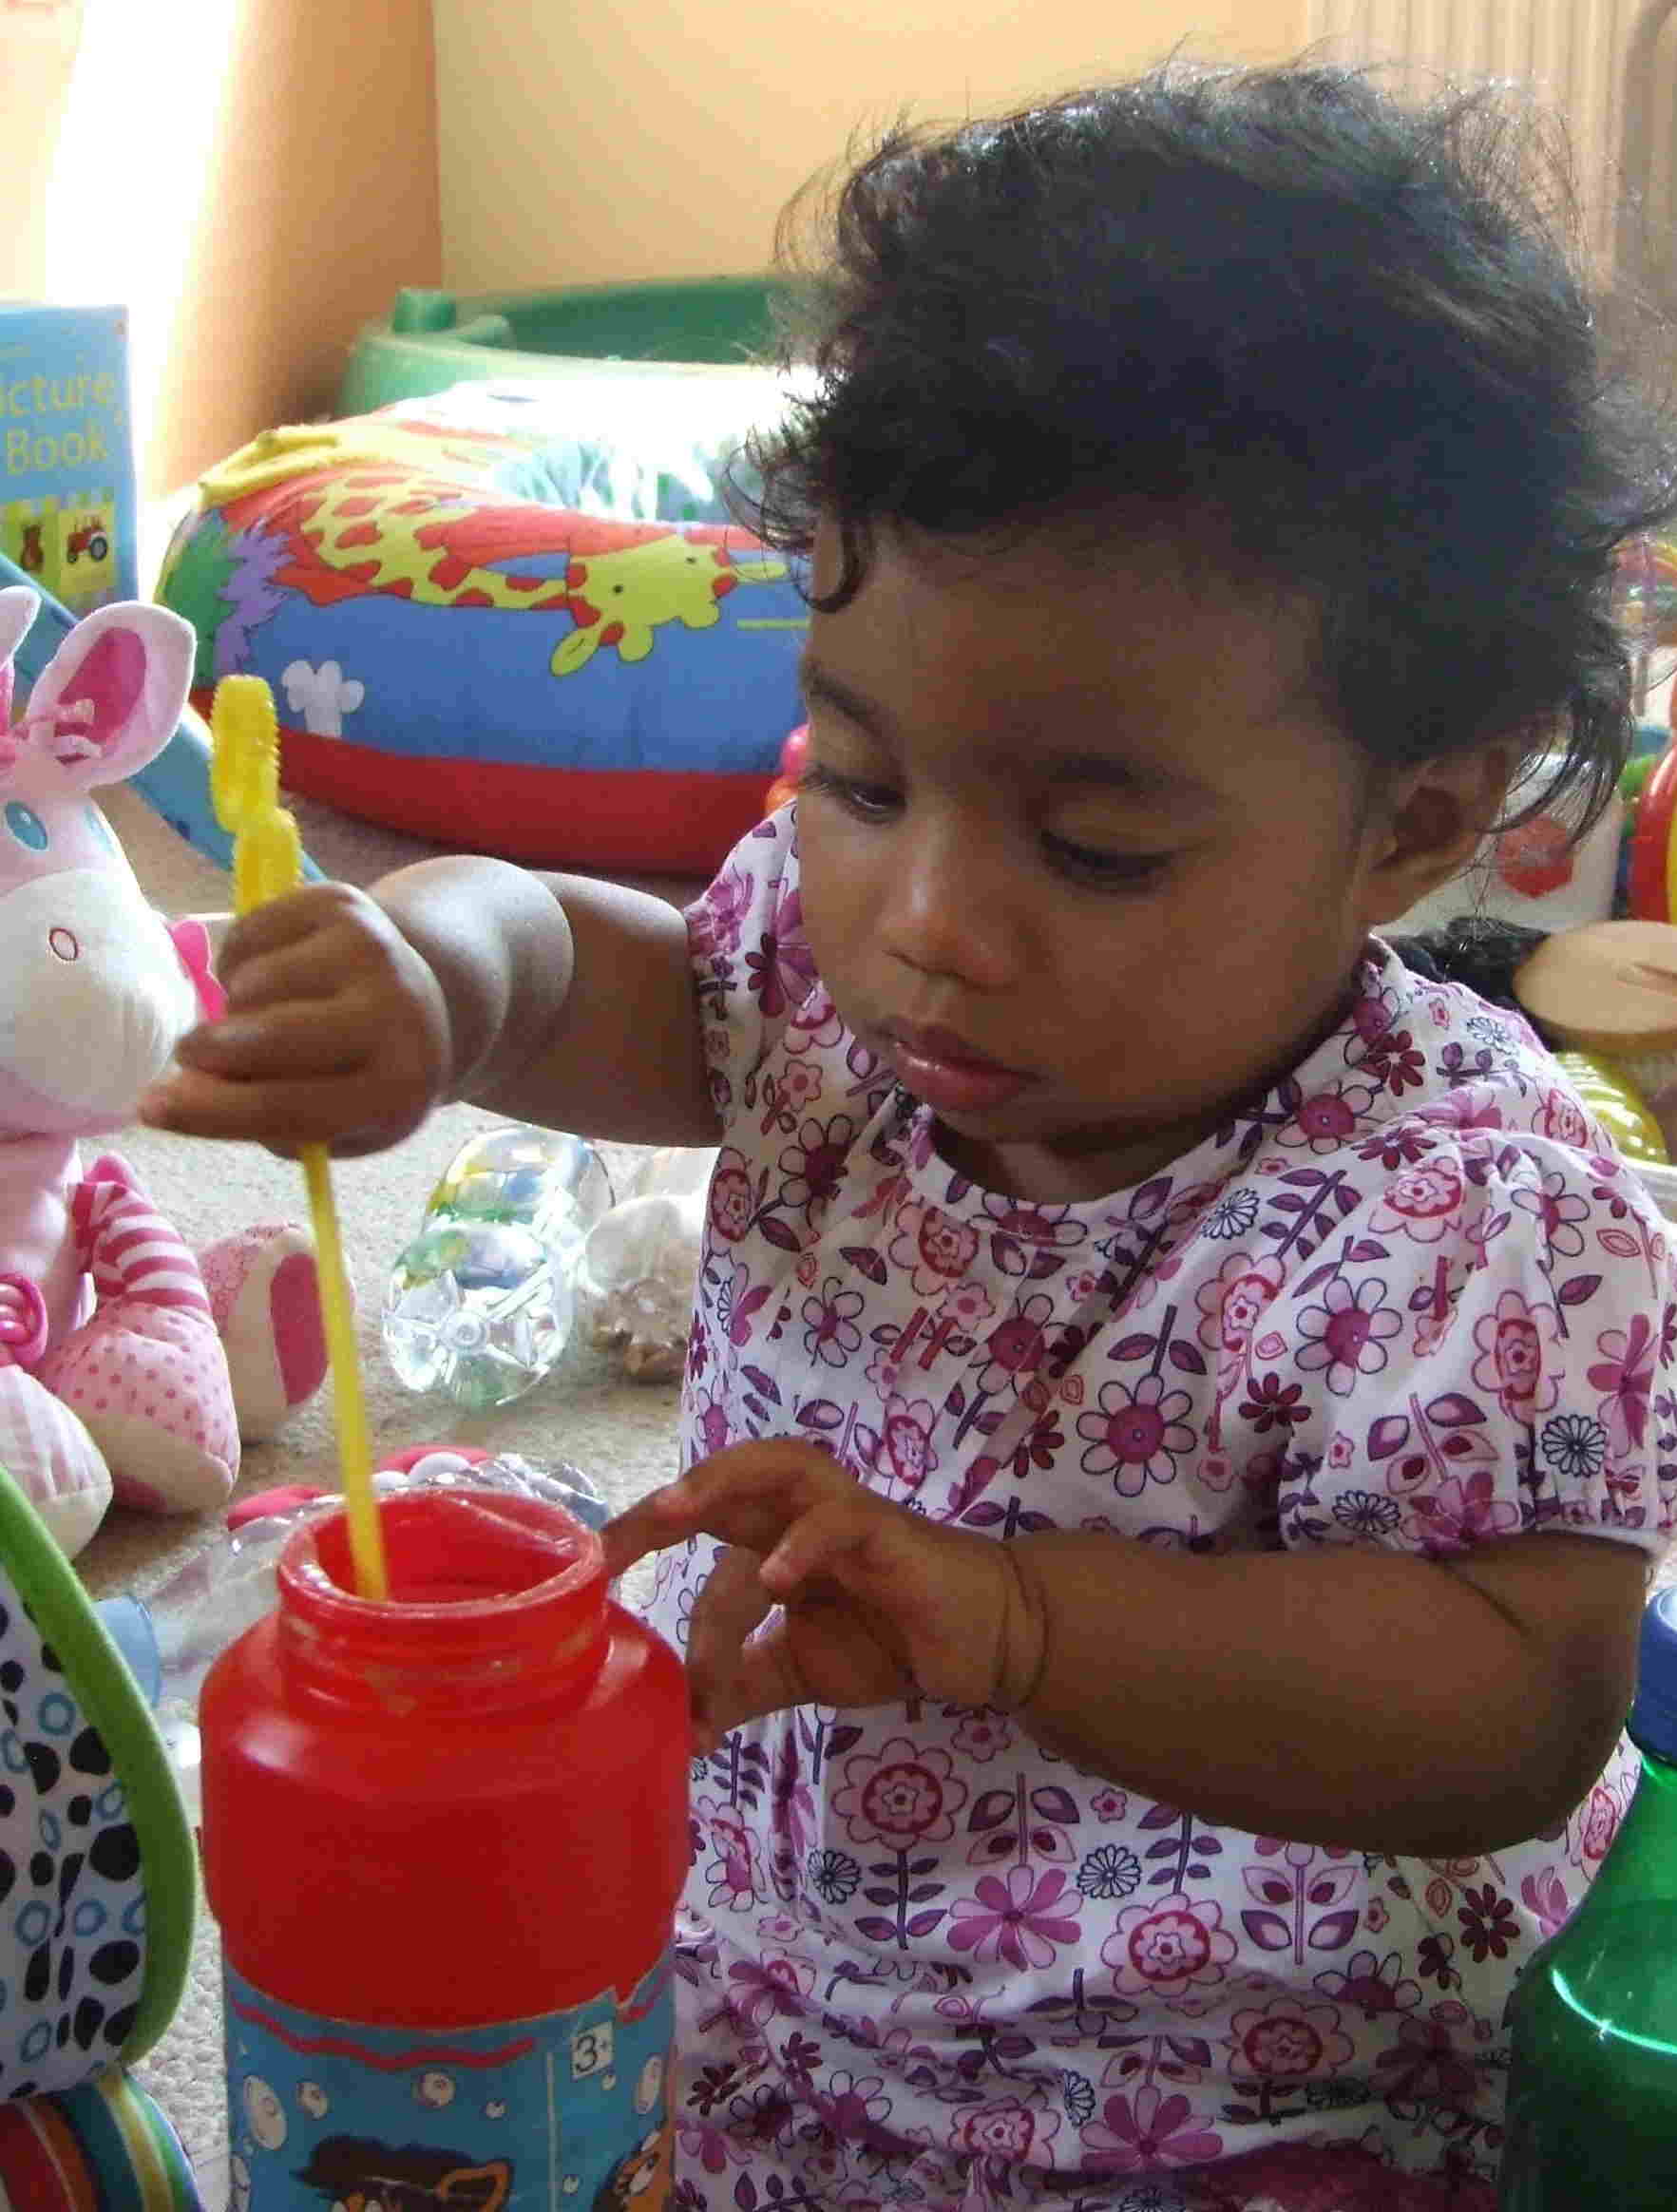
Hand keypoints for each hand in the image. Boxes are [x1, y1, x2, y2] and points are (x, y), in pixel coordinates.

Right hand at [138, 883, 451, 1156]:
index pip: (291, 1108)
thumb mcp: (334, 1120)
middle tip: (189, 1054)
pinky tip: (268, 977)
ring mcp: (371, 951)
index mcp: (398, 1087)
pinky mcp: (344, 904)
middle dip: (211, 1050)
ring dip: (234, 1005)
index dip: (212, 1113)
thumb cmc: (363, 1074)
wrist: (426, 995)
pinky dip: (238, 961)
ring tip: (256, 1017)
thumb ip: (262, 1116)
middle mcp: (395, 1014)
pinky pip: (251, 932)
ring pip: (257, 983)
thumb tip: (180, 1090)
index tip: (150, 1108)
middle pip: (273, 1038)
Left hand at [603, 1440, 1045, 1751]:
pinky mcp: (888, 1534)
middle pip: (721, 1480)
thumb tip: (680, 1732)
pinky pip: (841, 1519)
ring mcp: (843, 1515)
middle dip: (660, 1506)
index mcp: (770, 1539)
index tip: (582, 1582)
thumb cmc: (890, 1639)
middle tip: (606, 1551)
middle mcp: (798, 1514)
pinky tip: (778, 1580)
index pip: (695, 1525)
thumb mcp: (799, 1670)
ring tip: (671, 1514)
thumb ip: (741, 1686)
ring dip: (721, 1484)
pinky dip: (806, 1542)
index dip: (641, 1541)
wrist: (986, 1642)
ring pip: (777, 1469)